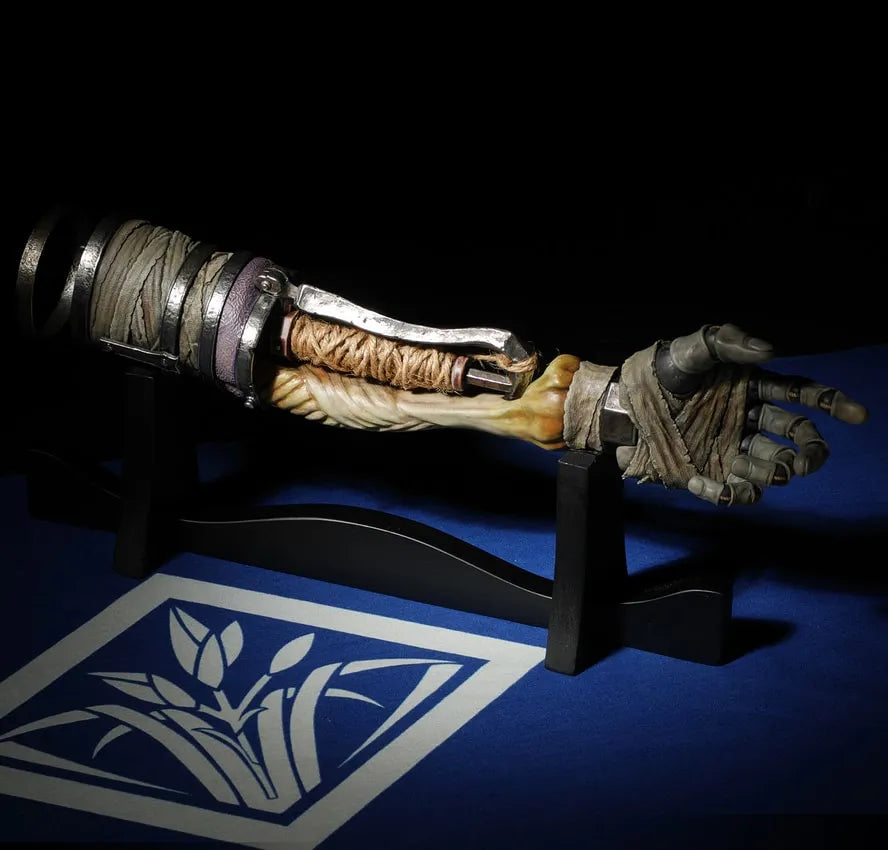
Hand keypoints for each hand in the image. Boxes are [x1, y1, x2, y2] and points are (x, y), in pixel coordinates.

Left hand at [616, 324, 868, 506]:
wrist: (618, 410)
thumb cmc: (654, 376)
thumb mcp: (687, 351)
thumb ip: (725, 342)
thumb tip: (771, 352)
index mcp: (749, 389)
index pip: (800, 395)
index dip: (831, 403)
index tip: (856, 414)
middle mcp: (747, 421)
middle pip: (796, 438)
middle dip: (810, 452)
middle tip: (801, 461)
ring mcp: (730, 450)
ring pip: (772, 468)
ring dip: (770, 473)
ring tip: (747, 466)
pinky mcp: (709, 474)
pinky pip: (734, 493)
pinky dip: (726, 494)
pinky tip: (702, 483)